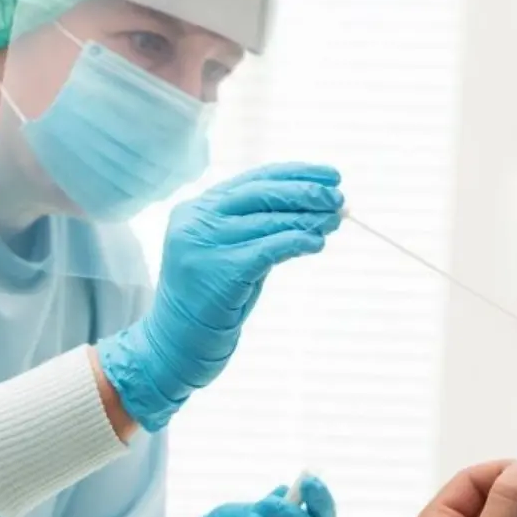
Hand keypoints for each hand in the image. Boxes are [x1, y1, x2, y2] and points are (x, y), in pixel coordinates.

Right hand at [97, 162, 343, 430]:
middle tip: (339, 197)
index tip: (332, 175)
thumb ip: (264, 229)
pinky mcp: (217, 270)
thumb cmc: (215, 298)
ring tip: (335, 220)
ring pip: (267, 221)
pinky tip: (316, 243)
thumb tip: (321, 210)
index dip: (296, 173)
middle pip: (261, 194)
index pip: (254, 178)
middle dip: (305, 192)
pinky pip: (267, 249)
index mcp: (197, 208)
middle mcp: (195, 220)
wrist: (178, 343)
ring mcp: (202, 244)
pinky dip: (296, 241)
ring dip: (307, 219)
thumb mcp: (235, 253)